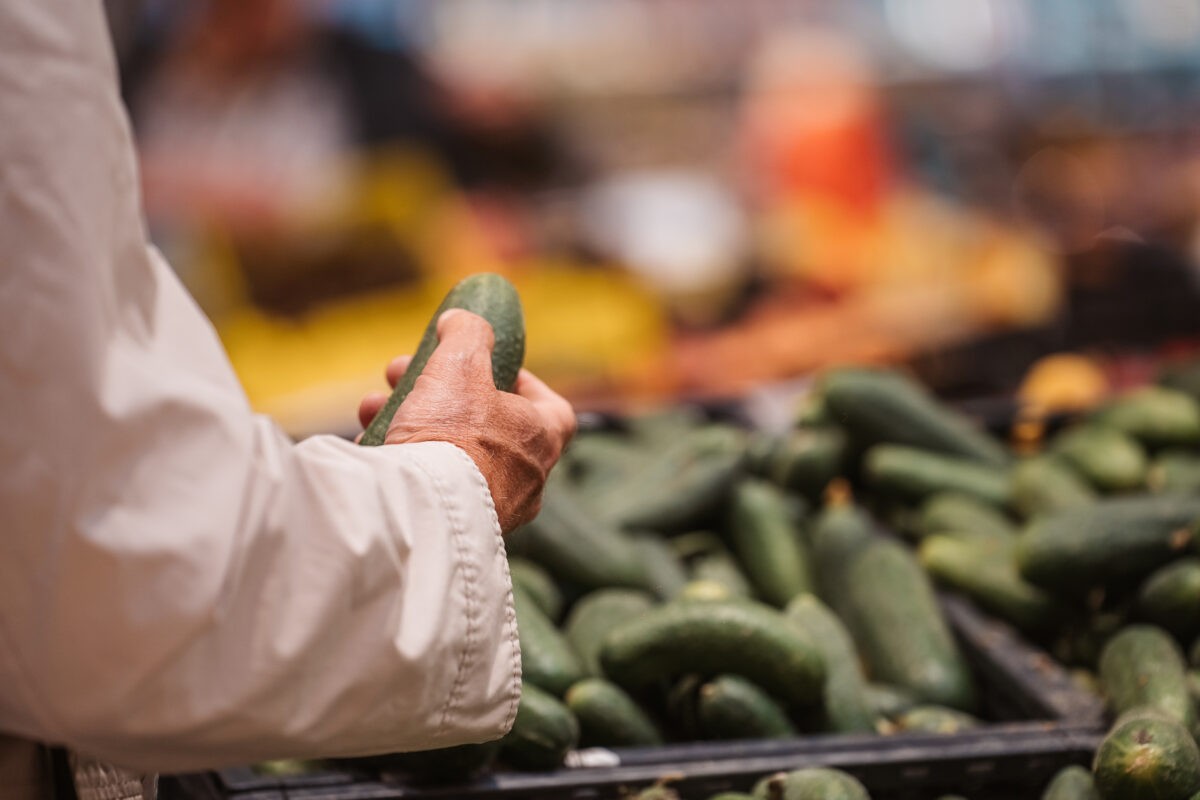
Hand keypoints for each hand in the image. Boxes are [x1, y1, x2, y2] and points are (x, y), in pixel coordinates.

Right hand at [358, 309, 576, 532]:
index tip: (484, 366)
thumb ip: (465, 334)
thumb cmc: (451, 435)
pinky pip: (431, 488)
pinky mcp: (456, 530)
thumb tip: (461, 320)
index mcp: (542, 439)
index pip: (552, 408)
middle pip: (486, 425)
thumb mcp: (459, 364)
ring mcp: (493, 510)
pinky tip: (371, 449)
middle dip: (438, 394)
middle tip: (399, 374)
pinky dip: (403, 464)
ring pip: (451, 455)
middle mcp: (527, 479)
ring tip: (371, 408)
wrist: (420, 512)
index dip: (521, 382)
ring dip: (410, 423)